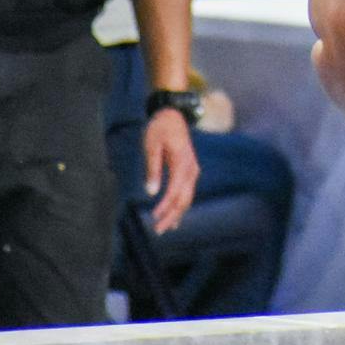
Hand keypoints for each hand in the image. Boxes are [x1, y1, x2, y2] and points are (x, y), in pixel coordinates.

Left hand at [142, 108, 199, 233]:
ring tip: (166, 227)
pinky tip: (174, 214)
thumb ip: (153, 169)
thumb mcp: (152, 146)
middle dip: (171, 216)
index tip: (154, 217)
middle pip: (184, 198)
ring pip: (187, 197)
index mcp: (182, 162)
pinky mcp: (190, 170)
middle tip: (158, 230)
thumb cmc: (160, 128)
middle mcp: (191, 169)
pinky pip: (187, 191)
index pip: (175, 191)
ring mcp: (193, 170)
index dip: (165, 206)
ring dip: (177, 213)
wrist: (173, 114)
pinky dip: (181, 204)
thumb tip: (151, 192)